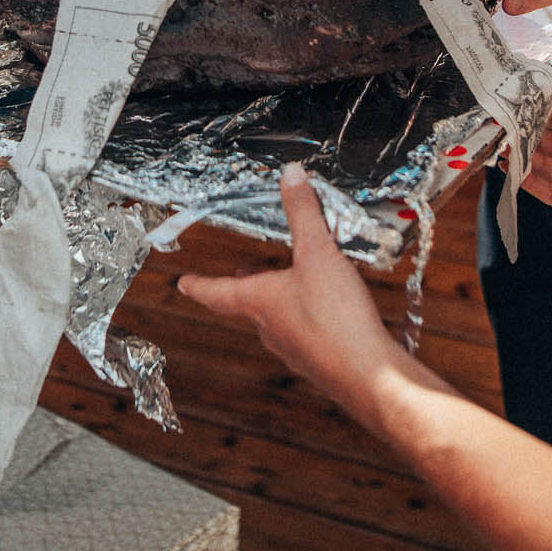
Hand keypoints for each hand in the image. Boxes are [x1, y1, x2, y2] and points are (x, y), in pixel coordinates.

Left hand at [179, 165, 411, 414]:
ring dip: (281, 302)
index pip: (216, 291)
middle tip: (243, 274)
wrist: (368, 375)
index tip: (183, 282)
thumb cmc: (335, 318)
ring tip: (292, 284)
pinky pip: (306, 335)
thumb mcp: (318, 252)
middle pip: (249, 304)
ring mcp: (294, 349)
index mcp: (259, 301)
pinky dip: (310, 319)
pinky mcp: (320, 362)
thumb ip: (304, 212)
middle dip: (247, 287)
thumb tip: (290, 176)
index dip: (199, 283)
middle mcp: (271, 329)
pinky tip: (331, 312)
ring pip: (278, 321)